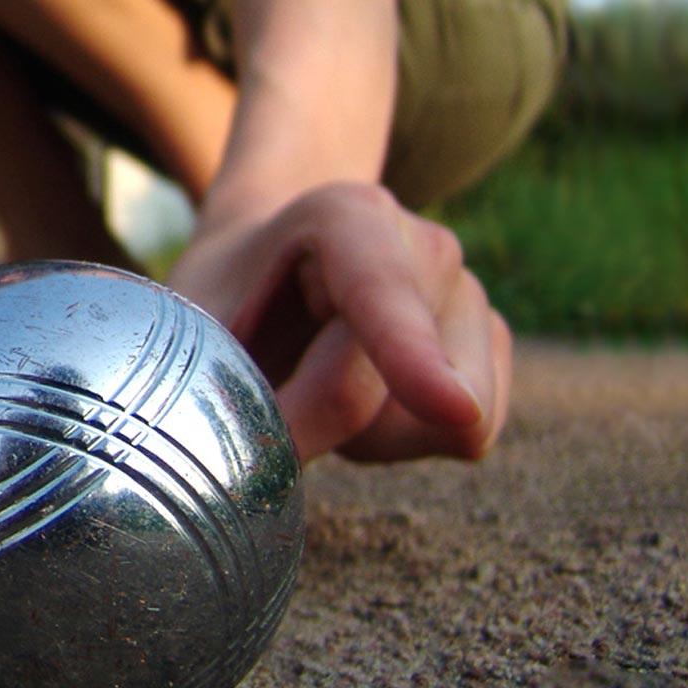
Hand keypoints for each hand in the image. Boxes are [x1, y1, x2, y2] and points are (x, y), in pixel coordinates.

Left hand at [169, 183, 510, 463]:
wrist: (271, 265)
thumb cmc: (228, 293)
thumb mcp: (195, 321)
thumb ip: (216, 383)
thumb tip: (251, 469)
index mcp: (348, 218)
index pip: (382, 296)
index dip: (410, 354)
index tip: (449, 407)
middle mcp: (430, 247)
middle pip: (402, 387)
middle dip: (329, 423)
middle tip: (264, 397)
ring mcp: (472, 296)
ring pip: (449, 424)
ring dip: (368, 434)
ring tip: (316, 381)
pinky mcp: (491, 348)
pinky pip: (463, 439)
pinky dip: (400, 441)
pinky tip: (359, 397)